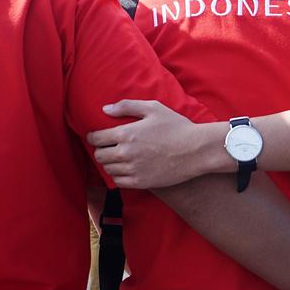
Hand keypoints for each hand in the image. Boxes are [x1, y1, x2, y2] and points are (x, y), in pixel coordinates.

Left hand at [88, 100, 223, 188]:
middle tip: (107, 147)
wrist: (196, 150)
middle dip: (100, 150)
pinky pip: (118, 182)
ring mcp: (133, 169)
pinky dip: (118, 175)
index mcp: (126, 133)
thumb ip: (127, 106)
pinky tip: (125, 169)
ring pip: (108, 169)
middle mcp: (126, 153)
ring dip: (109, 163)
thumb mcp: (153, 108)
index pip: (97, 138)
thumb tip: (105, 109)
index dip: (93, 137)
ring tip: (117, 158)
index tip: (95, 136)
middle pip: (99, 155)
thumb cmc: (176, 126)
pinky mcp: (141, 182)